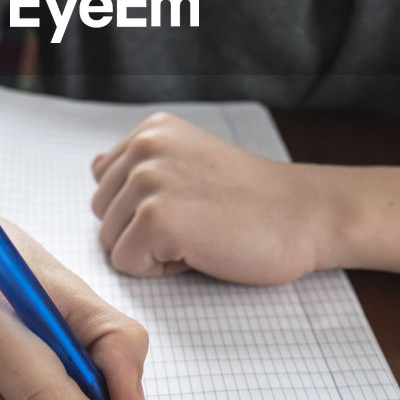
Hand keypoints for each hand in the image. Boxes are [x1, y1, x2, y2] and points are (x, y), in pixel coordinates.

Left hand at [91, 112, 323, 283]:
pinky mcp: (156, 220)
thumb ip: (140, 164)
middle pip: (102, 214)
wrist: (304, 215)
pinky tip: (201, 249)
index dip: (142, 209)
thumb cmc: (253, 198)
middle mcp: (145, 147)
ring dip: (153, 251)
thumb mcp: (189, 161)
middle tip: (198, 222)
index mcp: (152, 129)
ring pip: (111, 242)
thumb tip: (94, 166)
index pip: (105, 185)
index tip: (190, 203)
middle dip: (142, 231)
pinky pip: (128, 264)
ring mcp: (149, 181)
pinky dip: (162, 270)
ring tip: (200, 233)